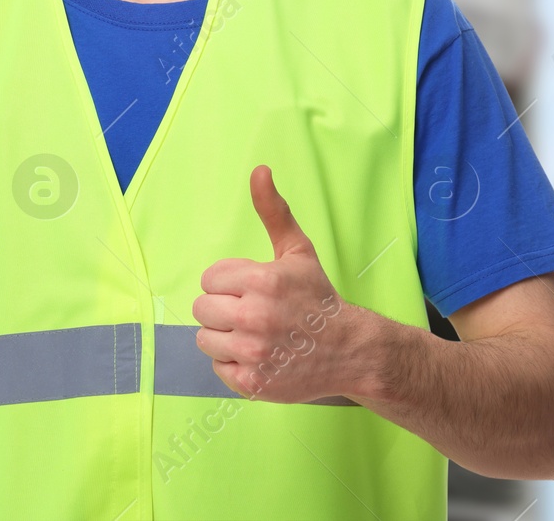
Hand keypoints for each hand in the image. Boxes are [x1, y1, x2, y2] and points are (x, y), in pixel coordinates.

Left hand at [193, 165, 358, 402]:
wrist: (351, 351)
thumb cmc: (317, 298)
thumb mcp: (297, 252)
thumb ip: (274, 212)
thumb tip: (259, 170)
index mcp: (262, 281)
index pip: (210, 279)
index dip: (229, 284)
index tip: (253, 291)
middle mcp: (256, 317)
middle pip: (202, 309)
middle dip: (223, 309)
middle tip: (252, 314)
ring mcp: (254, 353)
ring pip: (205, 338)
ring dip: (224, 337)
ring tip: (254, 335)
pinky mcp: (253, 383)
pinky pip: (218, 367)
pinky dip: (233, 364)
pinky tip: (258, 357)